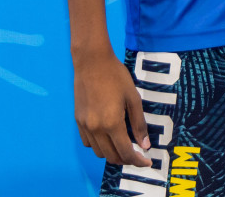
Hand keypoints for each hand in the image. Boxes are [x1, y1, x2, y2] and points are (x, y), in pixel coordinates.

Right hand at [73, 48, 151, 167]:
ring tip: (123, 144)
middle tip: (137, 153)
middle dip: (126, 159)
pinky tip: (108, 136)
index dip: (138, 160)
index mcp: (112, 123)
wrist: (92, 62)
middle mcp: (96, 128)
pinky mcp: (78, 121)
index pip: (126, 152)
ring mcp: (85, 126)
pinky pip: (88, 143)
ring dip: (112, 153)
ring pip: (99, 152)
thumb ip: (139, 123)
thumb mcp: (133, 98)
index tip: (147, 162)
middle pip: (111, 156)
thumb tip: (145, 144)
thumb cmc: (116, 76)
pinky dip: (99, 145)